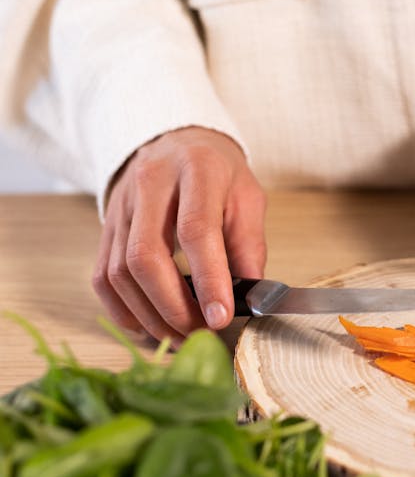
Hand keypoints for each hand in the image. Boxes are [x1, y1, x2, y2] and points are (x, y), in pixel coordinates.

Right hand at [93, 127, 265, 340]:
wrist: (175, 141)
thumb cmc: (217, 173)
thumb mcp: (247, 196)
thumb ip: (249, 244)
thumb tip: (249, 297)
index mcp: (197, 169)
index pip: (196, 230)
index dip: (208, 279)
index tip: (220, 316)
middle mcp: (151, 184)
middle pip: (146, 256)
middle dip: (173, 307)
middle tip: (199, 333)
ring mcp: (122, 206)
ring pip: (120, 272)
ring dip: (150, 315)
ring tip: (179, 335)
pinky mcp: (106, 226)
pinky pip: (102, 276)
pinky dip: (123, 309)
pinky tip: (148, 324)